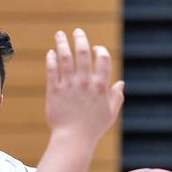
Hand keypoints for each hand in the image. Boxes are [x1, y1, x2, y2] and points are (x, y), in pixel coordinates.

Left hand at [45, 29, 124, 143]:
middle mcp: (84, 82)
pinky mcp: (54, 91)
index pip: (102, 59)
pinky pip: (52, 70)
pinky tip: (51, 53)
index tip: (95, 49)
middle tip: (77, 32)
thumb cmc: (93, 128)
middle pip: (82, 52)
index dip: (100, 50)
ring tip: (59, 34)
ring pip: (64, 58)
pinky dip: (51, 59)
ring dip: (62, 43)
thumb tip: (121, 83)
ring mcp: (68, 85)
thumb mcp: (110, 113)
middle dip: (80, 39)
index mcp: (100, 86)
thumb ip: (116, 96)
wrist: (73, 139)